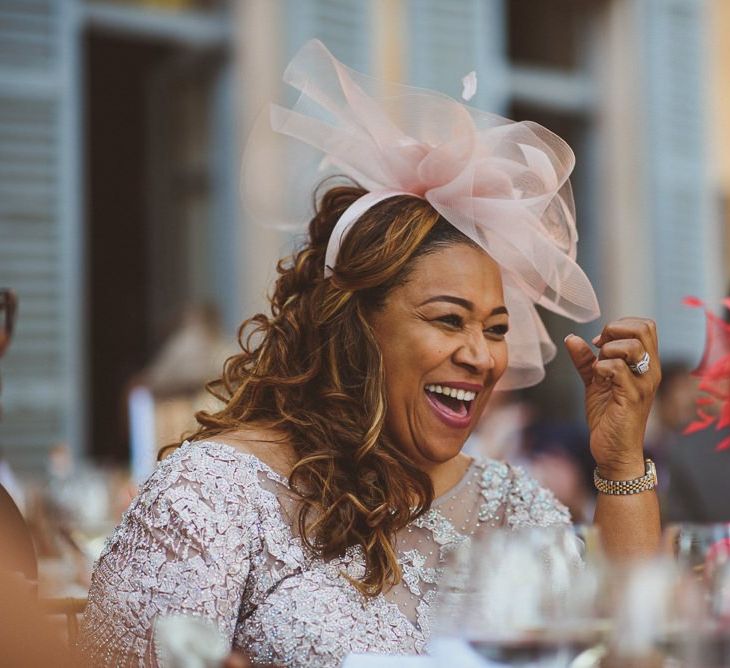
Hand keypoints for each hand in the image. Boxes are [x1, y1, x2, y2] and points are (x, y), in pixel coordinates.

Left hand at [564, 318, 660, 478]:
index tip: (599, 342)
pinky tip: (597, 380)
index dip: (619, 325)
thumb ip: (585, 360)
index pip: (645, 326)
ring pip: (631, 346)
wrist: (613, 452)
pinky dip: (600, 368)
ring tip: (599, 368)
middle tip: (598, 348)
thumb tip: (572, 338)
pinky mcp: (631, 397)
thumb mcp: (595, 382)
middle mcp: (650, 371)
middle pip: (643, 329)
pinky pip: (616, 368)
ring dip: (607, 350)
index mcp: (646, 364)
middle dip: (613, 331)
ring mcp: (643, 384)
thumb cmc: (608, 417)